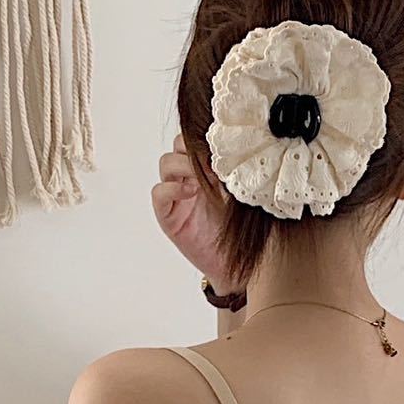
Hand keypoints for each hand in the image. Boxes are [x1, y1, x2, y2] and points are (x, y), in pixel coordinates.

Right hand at [150, 133, 242, 294]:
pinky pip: (159, 193)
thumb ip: (236, 172)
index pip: (195, 139)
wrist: (236, 264)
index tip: (223, 146)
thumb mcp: (243, 194)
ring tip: (204, 178)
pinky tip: (191, 193)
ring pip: (166, 164)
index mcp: (207, 170)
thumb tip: (244, 145)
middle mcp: (189, 179)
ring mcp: (177, 196)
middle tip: (212, 160)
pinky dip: (172, 188)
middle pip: (177, 146)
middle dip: (192, 148)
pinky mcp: (168, 215)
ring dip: (184, 166)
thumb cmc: (243, 230)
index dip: (204, 138)